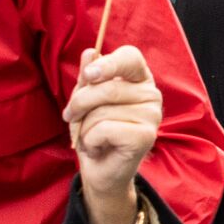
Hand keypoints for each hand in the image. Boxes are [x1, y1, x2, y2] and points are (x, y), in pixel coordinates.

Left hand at [66, 43, 162, 223]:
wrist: (100, 171)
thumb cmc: (94, 132)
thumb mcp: (86, 102)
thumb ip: (89, 79)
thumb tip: (89, 52)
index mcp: (139, 79)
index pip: (130, 56)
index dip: (108, 63)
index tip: (90, 75)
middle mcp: (151, 95)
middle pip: (106, 87)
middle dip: (79, 104)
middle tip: (71, 117)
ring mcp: (152, 116)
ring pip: (101, 111)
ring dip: (84, 128)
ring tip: (92, 138)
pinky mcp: (146, 136)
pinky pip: (104, 129)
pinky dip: (91, 141)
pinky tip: (100, 148)